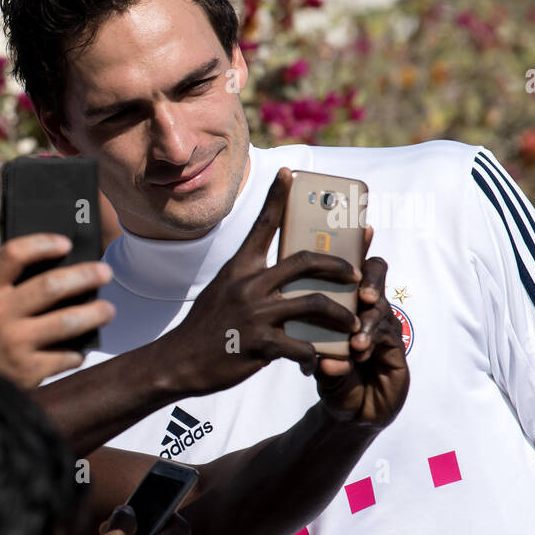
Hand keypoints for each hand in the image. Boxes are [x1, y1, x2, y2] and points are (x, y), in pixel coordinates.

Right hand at [0, 234, 113, 388]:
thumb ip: (5, 287)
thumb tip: (57, 269)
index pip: (14, 254)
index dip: (43, 244)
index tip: (65, 243)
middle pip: (52, 286)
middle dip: (86, 276)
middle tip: (104, 272)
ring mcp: (15, 344)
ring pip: (68, 321)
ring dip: (96, 313)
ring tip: (108, 310)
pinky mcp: (28, 371)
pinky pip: (66, 356)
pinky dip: (77, 352)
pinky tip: (78, 349)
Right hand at [158, 168, 363, 396]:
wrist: (178, 361)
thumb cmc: (205, 327)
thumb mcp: (222, 292)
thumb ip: (250, 281)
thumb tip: (281, 279)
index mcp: (239, 269)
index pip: (262, 224)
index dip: (277, 196)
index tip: (290, 172)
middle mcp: (248, 286)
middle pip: (305, 261)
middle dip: (338, 265)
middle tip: (356, 273)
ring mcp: (254, 315)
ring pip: (313, 304)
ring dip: (340, 315)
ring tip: (352, 325)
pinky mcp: (260, 345)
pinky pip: (301, 348)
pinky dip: (314, 356)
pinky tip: (315, 362)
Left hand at [312, 256, 409, 427]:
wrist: (350, 412)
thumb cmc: (329, 376)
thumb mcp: (312, 354)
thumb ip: (307, 338)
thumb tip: (301, 327)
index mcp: (344, 303)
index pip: (351, 268)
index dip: (358, 247)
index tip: (363, 229)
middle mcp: (366, 309)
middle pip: (375, 278)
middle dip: (371, 281)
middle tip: (361, 294)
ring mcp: (384, 327)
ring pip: (381, 308)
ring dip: (367, 320)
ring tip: (355, 338)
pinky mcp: (396, 348)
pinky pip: (386, 336)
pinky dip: (370, 342)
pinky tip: (358, 352)